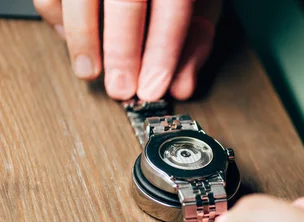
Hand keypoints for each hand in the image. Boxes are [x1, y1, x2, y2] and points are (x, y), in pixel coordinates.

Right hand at [34, 0, 221, 100]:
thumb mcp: (201, 5)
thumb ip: (195, 42)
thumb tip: (181, 86)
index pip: (173, 7)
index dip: (162, 52)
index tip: (153, 88)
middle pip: (126, 1)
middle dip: (122, 51)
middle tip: (122, 88)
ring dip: (82, 38)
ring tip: (90, 72)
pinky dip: (59, 19)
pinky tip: (75, 41)